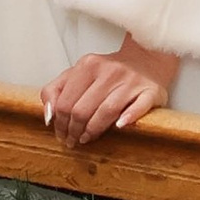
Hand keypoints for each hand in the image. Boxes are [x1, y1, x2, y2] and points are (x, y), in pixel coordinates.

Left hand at [43, 40, 178, 144]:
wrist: (147, 58)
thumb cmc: (109, 71)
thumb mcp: (79, 73)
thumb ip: (57, 89)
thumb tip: (49, 115)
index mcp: (89, 65)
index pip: (66, 101)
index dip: (60, 122)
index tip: (60, 134)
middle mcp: (109, 71)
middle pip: (83, 109)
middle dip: (73, 130)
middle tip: (72, 141)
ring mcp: (131, 81)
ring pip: (106, 111)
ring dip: (93, 131)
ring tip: (86, 139)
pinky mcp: (151, 91)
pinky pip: (139, 107)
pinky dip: (128, 118)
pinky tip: (118, 127)